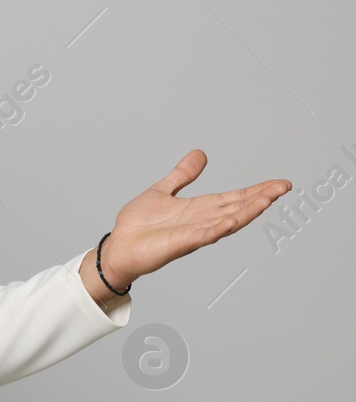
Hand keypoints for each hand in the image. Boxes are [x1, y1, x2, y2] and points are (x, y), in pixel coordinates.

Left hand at [93, 149, 290, 296]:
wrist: (118, 247)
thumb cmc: (138, 225)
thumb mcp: (163, 191)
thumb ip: (182, 175)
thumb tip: (200, 154)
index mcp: (199, 208)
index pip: (234, 197)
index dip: (257, 190)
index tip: (279, 183)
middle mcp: (201, 221)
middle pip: (237, 208)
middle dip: (260, 198)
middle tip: (283, 187)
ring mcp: (193, 233)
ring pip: (226, 221)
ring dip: (247, 211)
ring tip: (268, 200)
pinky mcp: (180, 244)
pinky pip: (204, 235)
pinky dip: (219, 228)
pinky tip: (233, 220)